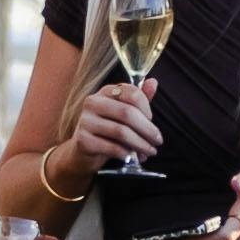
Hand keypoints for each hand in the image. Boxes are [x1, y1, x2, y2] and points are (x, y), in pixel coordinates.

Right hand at [64, 70, 164, 184]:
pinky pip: (111, 147)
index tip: (152, 121)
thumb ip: (138, 99)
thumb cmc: (106, 131)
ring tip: (149, 151)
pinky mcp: (83, 140)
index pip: (132, 93)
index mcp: (105, 92)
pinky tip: (132, 157)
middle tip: (158, 141)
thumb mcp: (123, 113)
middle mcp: (93, 102)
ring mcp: (86, 121)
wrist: (81, 152)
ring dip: (140, 144)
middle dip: (148, 129)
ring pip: (121, 132)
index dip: (147, 108)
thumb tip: (153, 82)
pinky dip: (126, 154)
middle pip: (127, 113)